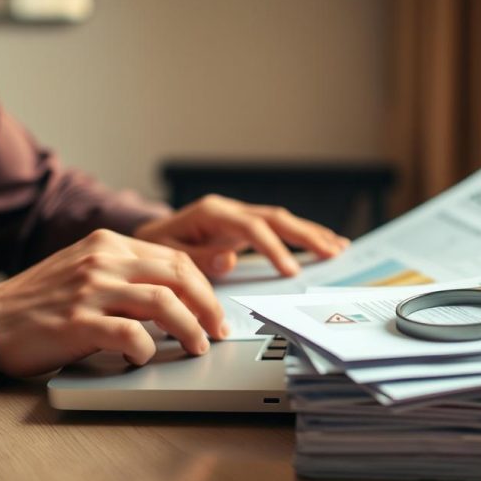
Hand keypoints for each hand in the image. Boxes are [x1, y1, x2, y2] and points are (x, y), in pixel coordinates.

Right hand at [0, 229, 226, 376]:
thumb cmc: (40, 303)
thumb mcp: (86, 271)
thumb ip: (126, 274)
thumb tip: (177, 295)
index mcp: (108, 243)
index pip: (175, 258)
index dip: (204, 286)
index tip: (214, 311)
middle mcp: (102, 260)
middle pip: (178, 275)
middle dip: (208, 306)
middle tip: (217, 331)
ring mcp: (90, 290)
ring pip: (163, 302)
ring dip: (190, 328)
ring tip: (197, 347)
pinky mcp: (77, 322)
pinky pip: (130, 334)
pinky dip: (148, 349)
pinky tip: (146, 358)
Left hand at [133, 194, 349, 277]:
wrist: (142, 240)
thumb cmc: (152, 251)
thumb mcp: (167, 257)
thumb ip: (198, 259)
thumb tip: (229, 259)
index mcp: (211, 213)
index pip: (252, 227)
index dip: (274, 249)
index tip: (291, 271)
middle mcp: (228, 209)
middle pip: (275, 218)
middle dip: (306, 235)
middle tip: (332, 252)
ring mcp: (237, 216)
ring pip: (281, 220)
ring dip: (311, 234)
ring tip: (338, 247)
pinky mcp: (242, 227)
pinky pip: (277, 229)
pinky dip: (302, 236)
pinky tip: (323, 243)